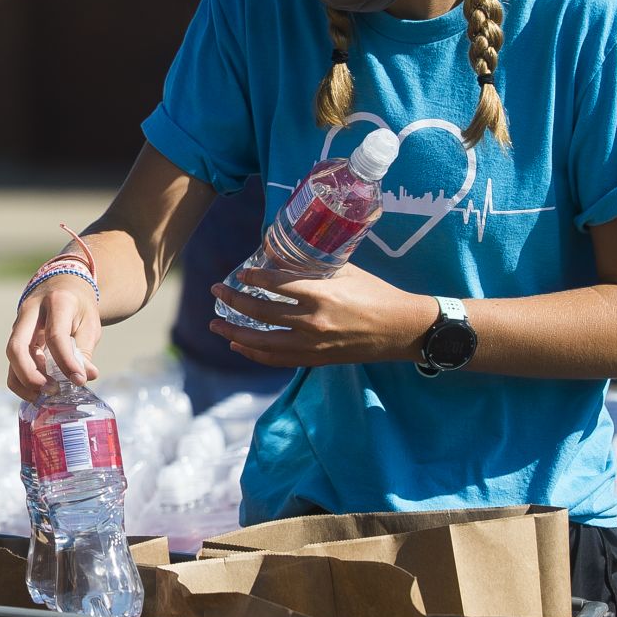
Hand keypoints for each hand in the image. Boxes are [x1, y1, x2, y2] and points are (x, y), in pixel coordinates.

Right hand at [5, 275, 100, 400]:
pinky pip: (12, 362)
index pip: (56, 336)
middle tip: (52, 391)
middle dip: (31, 375)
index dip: (66, 362)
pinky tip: (36, 392)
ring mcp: (19, 324)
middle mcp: (30, 311)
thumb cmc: (78, 306)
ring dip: (24, 381)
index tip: (79, 381)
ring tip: (44, 396)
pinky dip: (21, 381)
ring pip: (11, 357)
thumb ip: (85, 350)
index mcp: (56, 302)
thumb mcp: (90, 323)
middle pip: (18, 347)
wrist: (62, 286)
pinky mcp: (16, 337)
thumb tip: (87, 376)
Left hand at [208, 264, 437, 369]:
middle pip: (262, 314)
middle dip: (234, 302)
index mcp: (323, 296)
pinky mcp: (316, 360)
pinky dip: (255, 353)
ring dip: (235, 333)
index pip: (277, 286)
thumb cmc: (376, 294)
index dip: (253, 279)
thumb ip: (313, 267)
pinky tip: (239, 345)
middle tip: (216, 291)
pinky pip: (278, 360)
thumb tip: (280, 256)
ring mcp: (314, 345)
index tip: (239, 274)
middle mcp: (314, 323)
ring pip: (263, 342)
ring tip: (215, 325)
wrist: (402, 330)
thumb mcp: (346, 272)